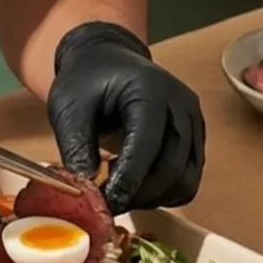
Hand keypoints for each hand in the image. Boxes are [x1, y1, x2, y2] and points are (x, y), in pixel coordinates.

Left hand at [46, 21, 204, 213]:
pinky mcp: (194, 137)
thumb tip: (88, 192)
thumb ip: (76, 147)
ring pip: (185, 179)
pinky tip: (136, 186)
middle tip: (107, 205)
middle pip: (172, 167)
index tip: (107, 203)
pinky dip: (165, 192)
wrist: (105, 58)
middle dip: (139, 193)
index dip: (129, 179)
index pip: (148, 144)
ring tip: (119, 193)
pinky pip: (188, 178)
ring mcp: (193, 121)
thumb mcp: (68, 108)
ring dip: (153, 197)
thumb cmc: (85, 79)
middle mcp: (180, 105)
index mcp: (150, 90)